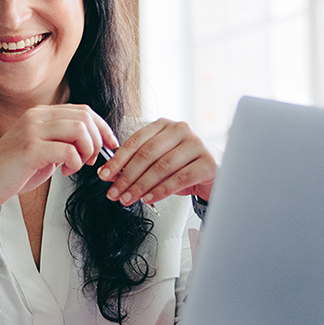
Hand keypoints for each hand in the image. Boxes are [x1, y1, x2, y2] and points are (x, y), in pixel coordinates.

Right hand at [0, 104, 117, 236]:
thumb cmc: (14, 170)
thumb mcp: (41, 148)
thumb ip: (61, 140)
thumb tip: (91, 142)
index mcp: (40, 114)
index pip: (82, 110)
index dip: (102, 127)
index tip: (110, 144)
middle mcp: (36, 116)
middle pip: (84, 117)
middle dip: (97, 140)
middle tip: (90, 160)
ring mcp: (32, 130)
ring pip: (79, 130)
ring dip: (87, 150)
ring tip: (78, 165)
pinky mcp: (30, 148)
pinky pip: (68, 150)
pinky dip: (74, 163)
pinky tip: (65, 172)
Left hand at [97, 118, 215, 206]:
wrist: (218, 174)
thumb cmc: (186, 166)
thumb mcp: (160, 161)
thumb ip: (139, 163)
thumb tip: (112, 175)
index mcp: (164, 125)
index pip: (135, 141)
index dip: (117, 160)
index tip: (104, 175)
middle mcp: (180, 130)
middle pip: (146, 154)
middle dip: (126, 176)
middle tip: (114, 192)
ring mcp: (196, 144)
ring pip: (161, 167)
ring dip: (141, 186)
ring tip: (128, 198)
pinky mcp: (208, 163)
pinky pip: (179, 179)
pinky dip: (161, 191)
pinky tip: (150, 199)